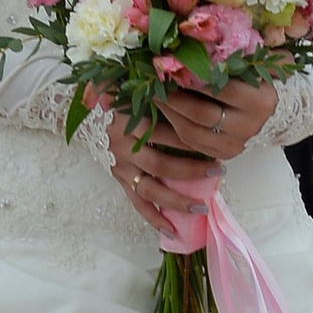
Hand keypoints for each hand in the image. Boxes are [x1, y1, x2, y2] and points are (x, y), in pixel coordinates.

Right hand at [104, 73, 279, 226]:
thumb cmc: (127, 96)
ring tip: (202, 206)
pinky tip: (173, 231)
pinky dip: (155, 218)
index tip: (219, 140)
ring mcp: (119, 165)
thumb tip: (199, 80)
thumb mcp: (142, 86)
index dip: (194, 138)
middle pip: (162, 163)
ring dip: (178, 199)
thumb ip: (165, 87)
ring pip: (152, 188)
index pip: (167, 131)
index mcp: (130, 118)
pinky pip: (138, 204)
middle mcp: (122, 144)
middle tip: (219, 171)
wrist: (93, 111)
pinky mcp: (119, 179)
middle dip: (193, 170)